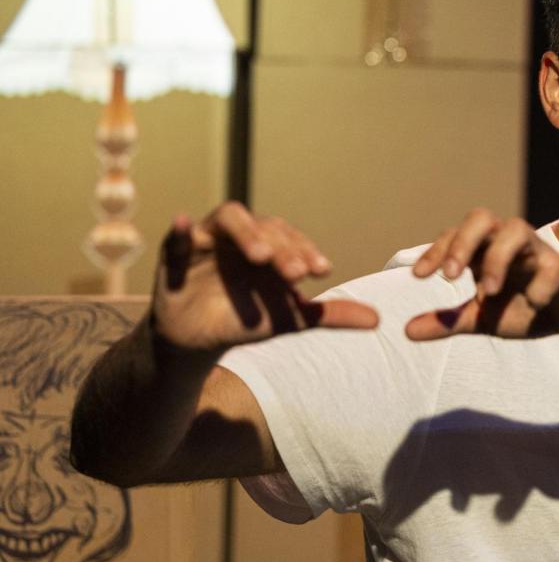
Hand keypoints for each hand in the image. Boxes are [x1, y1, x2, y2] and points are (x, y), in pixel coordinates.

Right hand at [152, 202, 378, 351]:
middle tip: (296, 273)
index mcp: (270, 245)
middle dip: (283, 247)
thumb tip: (378, 319)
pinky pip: (176, 236)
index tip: (321, 272)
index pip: (291, 237)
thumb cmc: (249, 320)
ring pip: (229, 219)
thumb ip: (330, 314)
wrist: (202, 342)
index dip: (306, 250)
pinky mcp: (176, 254)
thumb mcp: (291, 319)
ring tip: (260, 254)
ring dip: (246, 232)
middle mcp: (242, 236)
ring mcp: (209, 240)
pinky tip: (183, 221)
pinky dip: (179, 228)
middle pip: (265, 226)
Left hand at [405, 209, 558, 340]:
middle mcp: (510, 244)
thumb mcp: (483, 318)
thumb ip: (448, 322)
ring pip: (517, 229)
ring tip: (487, 292)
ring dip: (498, 258)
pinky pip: (553, 266)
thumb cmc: (526, 309)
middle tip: (449, 277)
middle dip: (462, 243)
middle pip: (482, 218)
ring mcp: (539, 253)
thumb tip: (405, 331)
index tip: (419, 276)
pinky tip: (534, 304)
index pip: (456, 235)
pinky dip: (540, 285)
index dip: (436, 250)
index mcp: (487, 251)